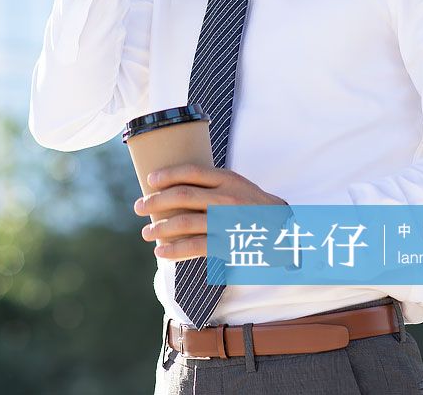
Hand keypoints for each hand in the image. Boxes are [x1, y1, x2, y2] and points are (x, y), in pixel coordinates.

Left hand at [133, 163, 287, 261]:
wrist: (284, 231)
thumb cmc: (254, 206)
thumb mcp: (238, 185)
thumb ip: (213, 184)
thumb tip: (177, 185)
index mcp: (227, 179)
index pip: (191, 172)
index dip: (167, 174)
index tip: (150, 180)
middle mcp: (226, 198)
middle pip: (182, 195)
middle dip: (155, 201)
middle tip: (138, 206)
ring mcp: (226, 222)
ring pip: (185, 222)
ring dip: (160, 227)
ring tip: (146, 232)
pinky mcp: (227, 244)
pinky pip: (195, 247)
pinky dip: (174, 249)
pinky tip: (161, 251)